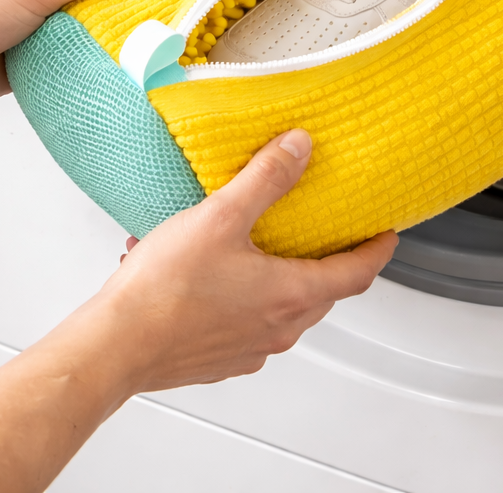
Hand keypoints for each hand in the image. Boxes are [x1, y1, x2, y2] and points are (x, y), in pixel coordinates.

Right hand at [0, 129, 397, 492]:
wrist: (115, 346)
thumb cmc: (165, 291)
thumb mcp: (222, 216)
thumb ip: (266, 178)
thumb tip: (300, 148)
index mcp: (291, 295)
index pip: (357, 273)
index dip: (378, 249)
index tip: (387, 233)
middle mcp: (278, 328)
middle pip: (322, 291)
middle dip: (329, 260)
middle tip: (328, 232)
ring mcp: (249, 347)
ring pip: (283, 307)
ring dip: (280, 275)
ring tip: (259, 242)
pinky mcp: (219, 355)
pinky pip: (247, 320)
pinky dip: (244, 294)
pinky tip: (212, 270)